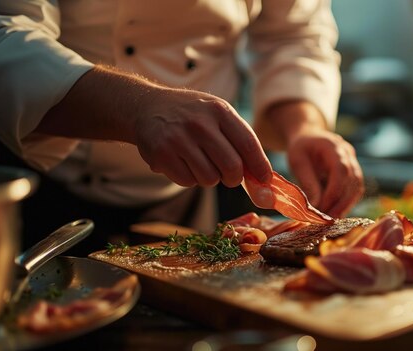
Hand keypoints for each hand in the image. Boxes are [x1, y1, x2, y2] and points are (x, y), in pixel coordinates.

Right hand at [134, 88, 271, 186]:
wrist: (148, 107)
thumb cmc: (192, 115)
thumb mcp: (217, 115)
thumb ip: (240, 141)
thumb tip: (264, 180)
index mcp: (219, 110)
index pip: (248, 144)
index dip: (259, 166)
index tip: (265, 180)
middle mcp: (199, 123)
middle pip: (231, 167)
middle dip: (234, 178)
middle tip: (229, 175)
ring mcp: (178, 139)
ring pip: (209, 179)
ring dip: (209, 178)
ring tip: (199, 161)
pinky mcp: (161, 154)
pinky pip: (187, 182)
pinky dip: (189, 178)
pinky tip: (182, 162)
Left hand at [287, 127, 363, 217]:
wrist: (309, 136)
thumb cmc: (301, 148)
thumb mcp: (298, 162)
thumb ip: (307, 182)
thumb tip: (314, 207)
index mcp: (334, 146)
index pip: (341, 170)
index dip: (334, 192)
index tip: (322, 208)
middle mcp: (348, 154)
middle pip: (353, 180)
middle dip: (341, 202)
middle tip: (327, 220)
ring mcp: (354, 162)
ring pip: (357, 187)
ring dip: (346, 205)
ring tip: (330, 219)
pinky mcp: (353, 173)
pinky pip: (355, 190)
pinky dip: (346, 203)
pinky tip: (335, 213)